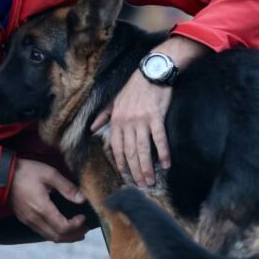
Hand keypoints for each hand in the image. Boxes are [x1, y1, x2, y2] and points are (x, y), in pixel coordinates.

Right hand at [8, 158, 87, 242]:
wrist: (1, 174)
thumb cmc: (26, 171)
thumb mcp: (49, 174)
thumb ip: (66, 187)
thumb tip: (82, 199)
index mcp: (42, 208)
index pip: (63, 227)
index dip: (77, 226)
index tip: (83, 216)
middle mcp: (35, 219)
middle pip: (57, 237)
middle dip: (74, 236)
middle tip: (85, 229)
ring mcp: (28, 221)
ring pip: (49, 237)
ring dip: (64, 237)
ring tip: (76, 231)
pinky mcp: (24, 219)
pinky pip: (41, 232)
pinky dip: (54, 233)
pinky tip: (59, 226)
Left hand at [92, 72, 171, 187]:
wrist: (151, 73)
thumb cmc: (133, 88)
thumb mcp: (114, 101)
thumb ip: (104, 116)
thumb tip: (92, 128)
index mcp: (116, 120)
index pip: (116, 146)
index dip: (121, 162)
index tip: (125, 175)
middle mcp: (127, 122)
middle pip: (130, 151)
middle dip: (135, 170)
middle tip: (141, 185)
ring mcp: (142, 120)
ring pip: (143, 148)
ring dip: (147, 167)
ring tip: (151, 180)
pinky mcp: (156, 116)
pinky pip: (159, 138)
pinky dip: (163, 152)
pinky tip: (166, 164)